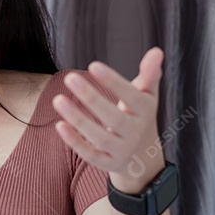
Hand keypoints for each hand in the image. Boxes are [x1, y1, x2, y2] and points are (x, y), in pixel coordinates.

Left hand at [52, 47, 164, 191]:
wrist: (143, 155)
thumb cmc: (138, 116)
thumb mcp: (146, 96)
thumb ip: (149, 74)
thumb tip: (157, 51)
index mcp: (146, 112)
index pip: (132, 97)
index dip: (113, 82)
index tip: (93, 66)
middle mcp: (135, 133)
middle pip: (114, 117)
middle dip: (91, 98)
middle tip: (70, 77)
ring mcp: (121, 150)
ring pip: (99, 137)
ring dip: (78, 119)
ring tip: (58, 99)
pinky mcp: (107, 163)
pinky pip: (90, 155)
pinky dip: (75, 142)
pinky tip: (59, 125)